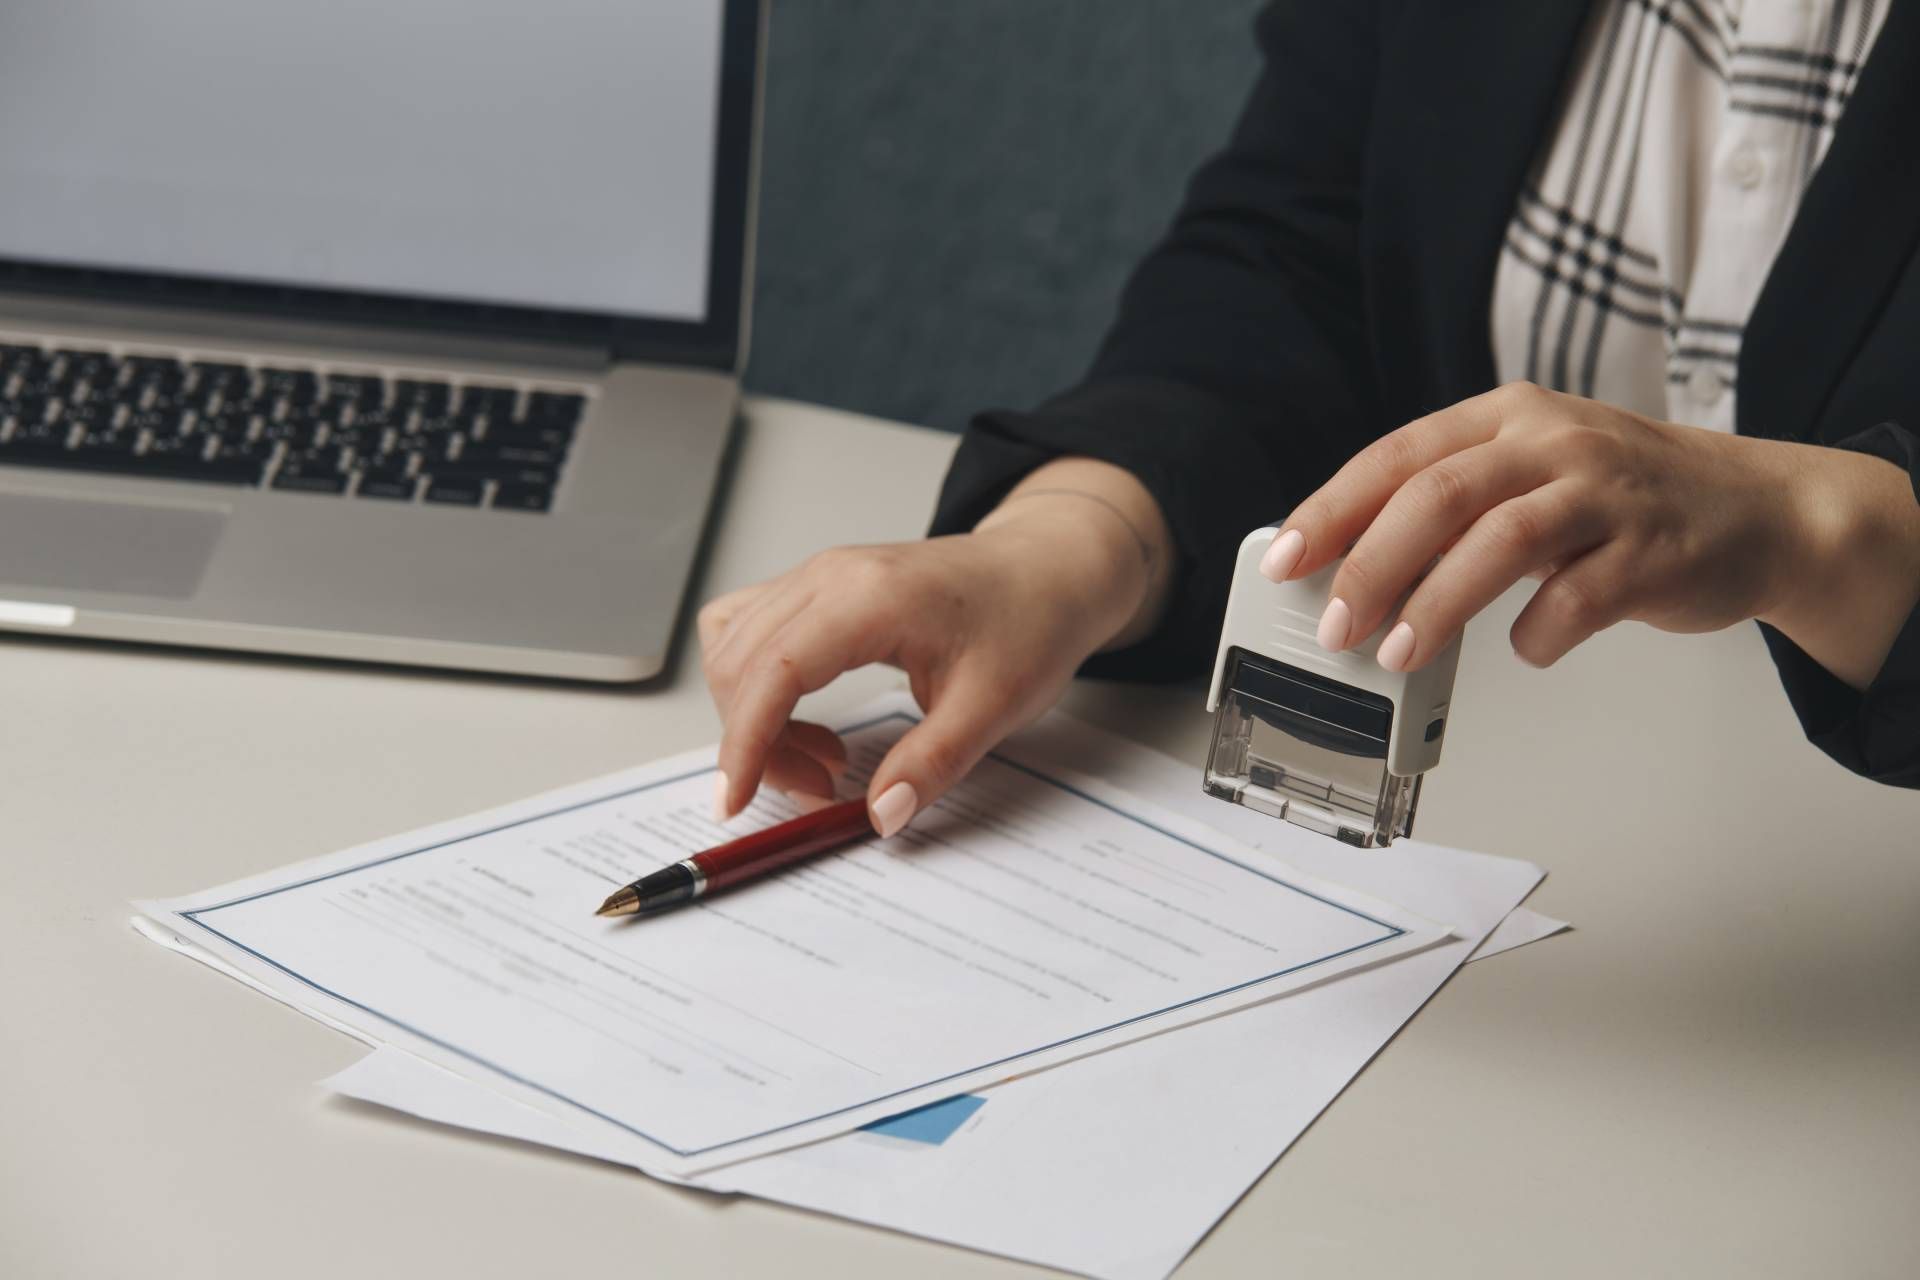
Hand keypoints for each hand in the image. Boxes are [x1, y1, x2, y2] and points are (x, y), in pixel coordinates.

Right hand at [699, 459, 1172, 835]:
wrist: (1047, 570)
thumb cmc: (1027, 621)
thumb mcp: (993, 706)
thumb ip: (932, 764)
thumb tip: (881, 815)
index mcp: (869, 598)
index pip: (773, 670)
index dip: (745, 742)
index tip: (734, 800)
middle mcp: (830, 575)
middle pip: (739, 662)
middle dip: (756, 743)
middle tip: (817, 791)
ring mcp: (819, 575)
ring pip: (735, 647)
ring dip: (755, 716)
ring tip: (821, 760)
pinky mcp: (819, 587)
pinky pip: (753, 632)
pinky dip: (761, 686)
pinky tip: (807, 719)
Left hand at [1260, 382, 1919, 686]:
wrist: (1762, 509)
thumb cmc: (1625, 498)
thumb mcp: (1531, 471)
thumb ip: (1450, 505)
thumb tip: (1350, 566)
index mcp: (1507, 417)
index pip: (1397, 456)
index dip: (1333, 510)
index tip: (1283, 559)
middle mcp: (1553, 443)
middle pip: (1438, 494)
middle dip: (1371, 563)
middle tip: (1334, 624)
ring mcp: (1606, 494)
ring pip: (1500, 539)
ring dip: (1436, 602)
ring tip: (1395, 653)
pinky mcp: (1652, 551)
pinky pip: (1577, 598)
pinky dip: (1538, 633)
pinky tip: (1526, 648)